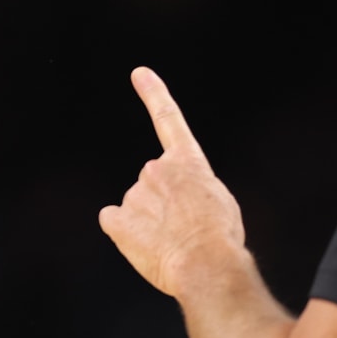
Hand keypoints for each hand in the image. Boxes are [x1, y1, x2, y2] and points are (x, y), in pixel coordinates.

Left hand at [99, 68, 247, 297]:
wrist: (206, 264)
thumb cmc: (220, 239)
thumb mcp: (222, 204)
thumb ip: (197, 190)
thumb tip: (182, 201)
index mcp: (187, 163)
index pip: (168, 119)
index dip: (153, 93)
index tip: (138, 73)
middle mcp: (156, 169)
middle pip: (152, 184)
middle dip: (162, 205)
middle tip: (182, 229)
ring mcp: (134, 193)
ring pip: (136, 207)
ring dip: (148, 223)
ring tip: (170, 242)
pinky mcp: (117, 219)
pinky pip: (113, 222)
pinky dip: (125, 234)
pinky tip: (144, 245)